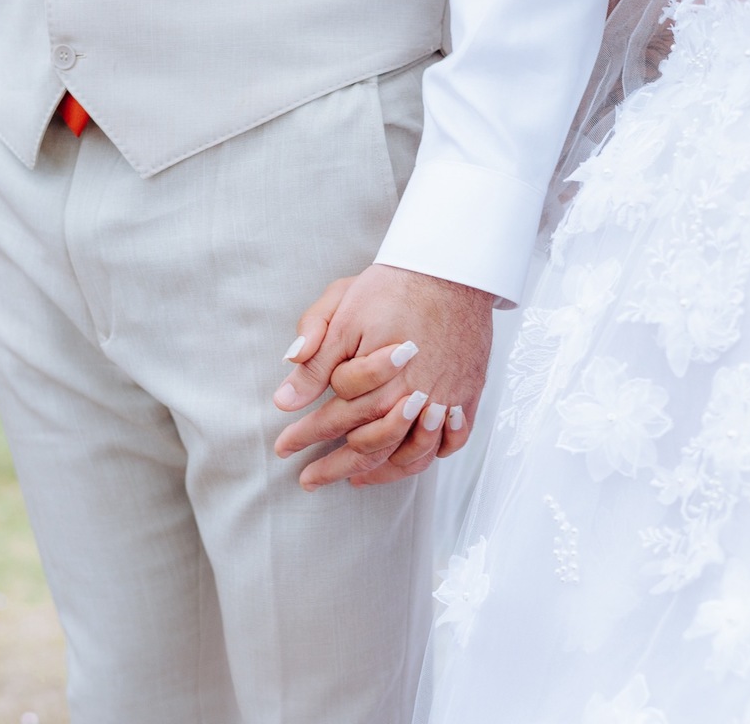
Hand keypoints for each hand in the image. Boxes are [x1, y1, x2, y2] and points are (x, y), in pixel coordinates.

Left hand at [273, 264, 492, 489]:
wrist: (453, 270)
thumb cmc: (394, 287)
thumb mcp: (341, 311)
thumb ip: (314, 357)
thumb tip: (284, 399)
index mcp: (378, 378)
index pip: (333, 419)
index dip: (304, 436)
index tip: (283, 448)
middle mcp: (412, 397)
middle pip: (369, 447)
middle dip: (334, 466)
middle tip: (308, 479)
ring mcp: (444, 401)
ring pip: (409, 454)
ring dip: (378, 473)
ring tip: (353, 480)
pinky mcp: (467, 396)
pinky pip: (448, 444)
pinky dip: (426, 458)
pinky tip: (404, 462)